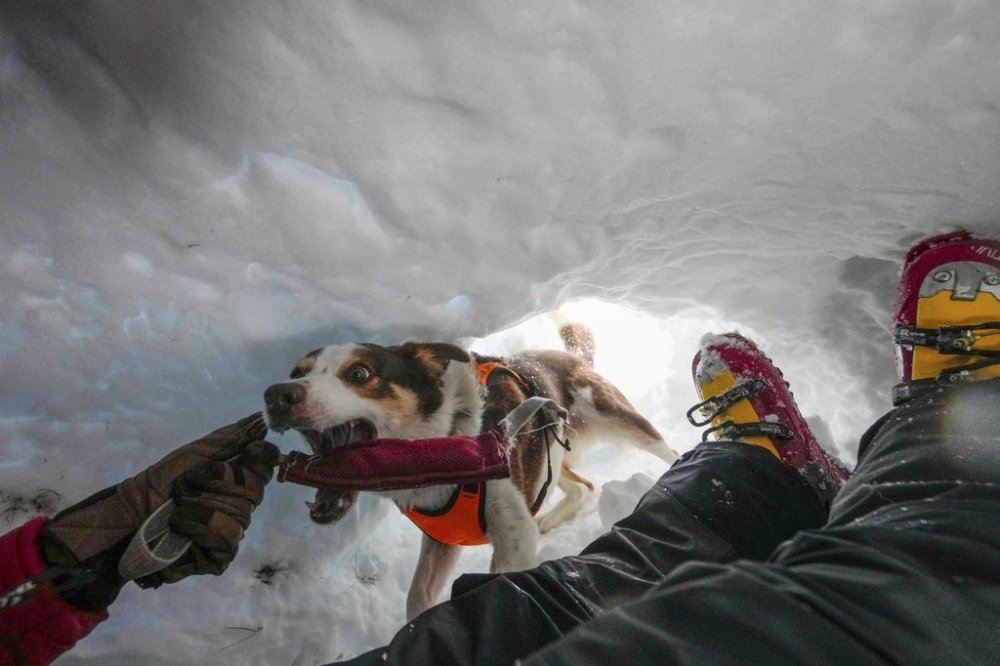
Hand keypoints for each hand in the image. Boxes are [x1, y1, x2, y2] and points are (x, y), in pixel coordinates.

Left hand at [40, 414, 275, 607]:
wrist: (132, 513)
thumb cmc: (163, 480)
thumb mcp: (195, 452)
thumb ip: (231, 437)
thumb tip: (262, 420)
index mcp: (240, 476)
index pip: (268, 464)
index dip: (261, 457)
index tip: (248, 450)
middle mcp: (242, 503)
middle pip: (254, 490)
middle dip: (216, 483)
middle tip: (187, 485)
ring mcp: (232, 530)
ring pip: (238, 518)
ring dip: (200, 508)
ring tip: (178, 509)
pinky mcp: (219, 556)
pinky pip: (224, 542)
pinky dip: (198, 531)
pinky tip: (181, 530)